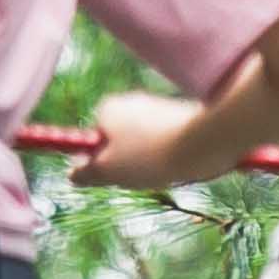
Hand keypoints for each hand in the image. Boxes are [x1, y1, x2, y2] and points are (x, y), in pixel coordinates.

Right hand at [69, 91, 219, 195]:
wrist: (205, 142)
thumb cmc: (150, 156)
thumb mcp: (109, 170)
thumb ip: (86, 172)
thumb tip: (72, 174)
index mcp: (108, 109)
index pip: (93, 141)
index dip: (100, 163)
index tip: (113, 175)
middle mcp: (132, 102)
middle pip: (119, 144)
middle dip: (128, 165)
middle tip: (140, 176)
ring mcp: (158, 108)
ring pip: (145, 148)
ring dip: (152, 164)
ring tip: (164, 169)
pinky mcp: (181, 117)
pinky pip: (167, 145)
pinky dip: (171, 158)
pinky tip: (181, 162)